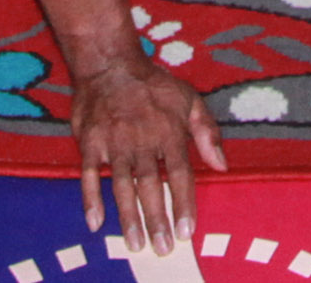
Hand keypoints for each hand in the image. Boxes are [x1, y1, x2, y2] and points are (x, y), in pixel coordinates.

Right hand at [70, 52, 225, 254]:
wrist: (109, 63)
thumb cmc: (153, 85)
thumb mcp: (189, 99)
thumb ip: (206, 132)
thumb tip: (222, 165)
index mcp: (168, 132)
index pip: (180, 174)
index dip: (183, 203)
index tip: (187, 231)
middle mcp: (142, 140)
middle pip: (150, 186)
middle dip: (157, 219)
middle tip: (163, 248)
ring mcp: (113, 142)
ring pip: (121, 186)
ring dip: (128, 217)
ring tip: (135, 243)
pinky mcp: (89, 142)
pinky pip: (88, 175)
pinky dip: (90, 199)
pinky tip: (95, 223)